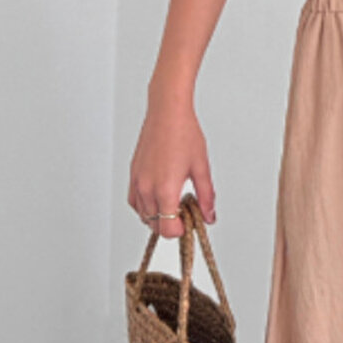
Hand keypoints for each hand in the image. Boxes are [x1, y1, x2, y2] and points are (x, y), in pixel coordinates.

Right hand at [128, 96, 215, 239]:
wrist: (167, 112)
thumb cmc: (184, 133)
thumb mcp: (201, 167)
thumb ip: (206, 196)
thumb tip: (209, 216)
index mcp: (165, 189)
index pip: (167, 229)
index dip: (181, 231)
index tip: (190, 221)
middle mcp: (147, 188)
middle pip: (155, 225)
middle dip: (171, 224)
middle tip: (186, 211)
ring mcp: (137, 181)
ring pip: (143, 215)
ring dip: (158, 216)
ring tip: (174, 201)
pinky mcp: (133, 174)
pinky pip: (134, 201)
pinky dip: (145, 206)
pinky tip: (158, 196)